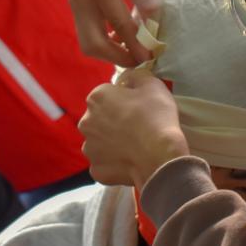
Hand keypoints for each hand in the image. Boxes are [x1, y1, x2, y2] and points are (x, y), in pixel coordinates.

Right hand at [64, 0, 158, 66]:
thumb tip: (152, 13)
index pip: (117, 22)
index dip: (136, 42)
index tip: (152, 55)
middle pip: (92, 43)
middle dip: (118, 58)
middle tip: (144, 61)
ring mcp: (75, 3)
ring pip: (87, 42)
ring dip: (111, 54)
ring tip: (137, 55)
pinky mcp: (77, 5)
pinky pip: (88, 33)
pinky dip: (105, 44)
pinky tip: (126, 43)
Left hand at [79, 68, 188, 186]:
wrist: (160, 156)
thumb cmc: (156, 116)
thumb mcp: (153, 84)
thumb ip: (137, 75)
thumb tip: (129, 77)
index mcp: (97, 97)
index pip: (108, 94)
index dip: (125, 99)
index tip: (139, 107)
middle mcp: (85, 122)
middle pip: (101, 118)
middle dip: (114, 120)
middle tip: (138, 127)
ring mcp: (89, 148)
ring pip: (101, 141)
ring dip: (113, 142)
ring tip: (135, 146)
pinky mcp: (96, 170)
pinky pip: (105, 163)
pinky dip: (115, 163)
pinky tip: (131, 161)